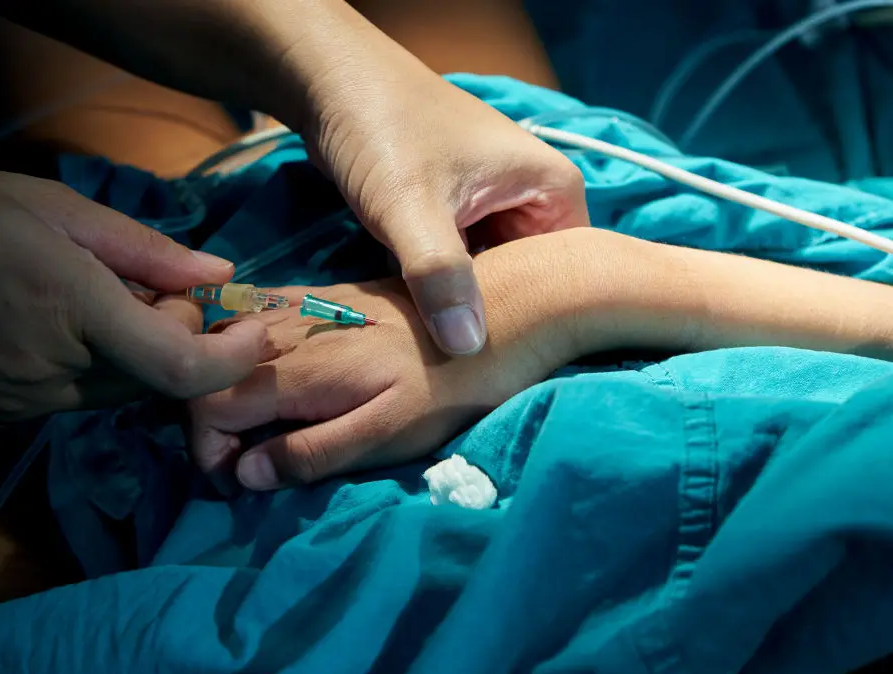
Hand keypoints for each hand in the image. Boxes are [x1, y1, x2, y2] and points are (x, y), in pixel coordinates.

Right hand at [0, 161, 265, 423]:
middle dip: (181, 337)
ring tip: (102, 294)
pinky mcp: (1, 415)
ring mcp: (24, 403)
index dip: (233, 357)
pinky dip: (95, 365)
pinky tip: (64, 321)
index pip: (182, 368)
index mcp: (71, 310)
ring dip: (137, 351)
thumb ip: (146, 250)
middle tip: (163, 285)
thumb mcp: (55, 207)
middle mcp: (53, 373)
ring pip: (120, 390)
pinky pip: (77, 397)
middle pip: (156, 377)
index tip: (256, 328)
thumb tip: (217, 275)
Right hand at [187, 276, 560, 492]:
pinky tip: (266, 370)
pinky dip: (242, 346)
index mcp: (297, 371)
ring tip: (253, 423)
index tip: (239, 481)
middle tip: (245, 458)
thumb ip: (312, 452)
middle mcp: (287, 331)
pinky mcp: (322, 294)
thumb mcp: (389, 434)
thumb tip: (244, 474)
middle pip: (208, 373)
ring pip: (225, 340)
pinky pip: (256, 311)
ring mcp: (302, 306)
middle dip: (208, 421)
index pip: (206, 406)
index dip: (208, 451)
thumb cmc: (451, 387)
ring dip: (222, 384)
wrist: (504, 311)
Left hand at [302, 45, 587, 356]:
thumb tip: (468, 346)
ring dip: (461, 306)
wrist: (331, 87)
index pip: (570, 276)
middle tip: (458, 359)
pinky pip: (460, 267)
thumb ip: (440, 275)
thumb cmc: (382, 131)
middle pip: (529, 282)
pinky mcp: (457, 216)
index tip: (500, 359)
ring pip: (489, 278)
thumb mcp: (411, 207)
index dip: (537, 320)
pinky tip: (420, 320)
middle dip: (493, 316)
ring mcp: (493, 207)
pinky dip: (440, 290)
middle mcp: (532, 198)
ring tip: (437, 346)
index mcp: (552, 189)